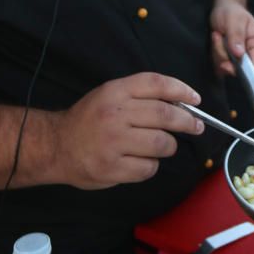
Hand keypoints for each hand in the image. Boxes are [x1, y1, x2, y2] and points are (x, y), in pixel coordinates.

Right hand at [54, 73, 203, 189]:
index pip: (156, 84)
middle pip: (165, 115)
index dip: (181, 90)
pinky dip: (152, 165)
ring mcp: (113, 142)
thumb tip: (181, 103)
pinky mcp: (112, 168)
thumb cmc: (90, 118)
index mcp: (116, 92)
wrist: (57, 145)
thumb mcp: (110, 94)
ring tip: (164, 145)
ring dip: (169, 146)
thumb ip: (140, 95)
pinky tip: (142, 160)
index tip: (196, 99)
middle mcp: (115, 114)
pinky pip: (148, 168)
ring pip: (161, 144)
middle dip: (187, 122)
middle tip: (196, 126)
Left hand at [210, 0, 253, 75]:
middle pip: (237, 67)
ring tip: (217, 34)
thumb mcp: (234, 20)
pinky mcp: (229, 57)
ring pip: (226, 65)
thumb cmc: (232, 11)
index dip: (241, 69)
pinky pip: (219, 62)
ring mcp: (239, 56)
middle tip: (218, 36)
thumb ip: (237, 36)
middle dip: (223, 54)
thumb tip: (239, 55)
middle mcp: (250, 52)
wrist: (224, 8)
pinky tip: (216, 39)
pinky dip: (214, 52)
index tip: (225, 64)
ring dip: (217, 50)